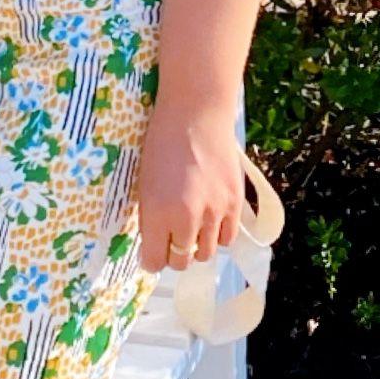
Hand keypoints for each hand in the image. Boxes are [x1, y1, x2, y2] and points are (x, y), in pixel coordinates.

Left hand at [134, 103, 245, 278]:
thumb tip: (154, 247)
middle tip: (171, 242)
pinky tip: (212, 222)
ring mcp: (214, 212)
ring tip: (193, 231)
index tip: (152, 253)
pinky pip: (228, 237)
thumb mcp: (144, 184)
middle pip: (181, 262)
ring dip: (197, 248)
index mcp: (157, 213)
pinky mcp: (235, 203)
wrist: (196, 116)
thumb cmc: (162, 145)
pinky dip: (218, 236)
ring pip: (206, 254)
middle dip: (174, 256)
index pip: (155, 261)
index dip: (152, 260)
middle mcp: (186, 219)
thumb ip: (150, 218)